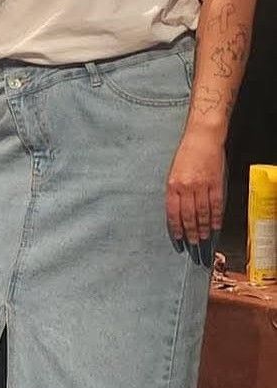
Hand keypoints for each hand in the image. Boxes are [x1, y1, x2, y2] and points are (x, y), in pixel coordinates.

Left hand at [165, 127, 226, 244]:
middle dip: (190, 235)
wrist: (201, 138)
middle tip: (194, 248)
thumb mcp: (173, 172)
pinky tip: (215, 228)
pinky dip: (215, 219)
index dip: (175, 229)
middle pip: (188, 217)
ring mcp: (201, 186)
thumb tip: (177, 213)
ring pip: (202, 214)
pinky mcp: (215, 184)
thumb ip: (175, 192)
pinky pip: (216, 206)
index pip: (172, 213)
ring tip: (204, 241)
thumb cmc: (186, 154)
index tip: (178, 241)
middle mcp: (185, 187)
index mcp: (172, 185)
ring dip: (203, 230)